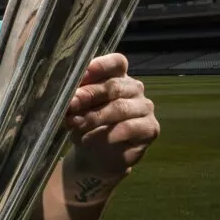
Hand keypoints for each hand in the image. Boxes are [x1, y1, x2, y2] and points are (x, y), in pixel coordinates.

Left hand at [63, 53, 158, 178]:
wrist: (95, 156)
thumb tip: (69, 99)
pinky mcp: (150, 128)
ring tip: (76, 123)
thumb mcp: (77, 110)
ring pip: (120, 108)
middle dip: (90, 94)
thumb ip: (76, 101)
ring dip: (96, 116)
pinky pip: (129, 128)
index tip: (82, 74)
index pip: (115, 63)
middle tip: (72, 103)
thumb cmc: (86, 124)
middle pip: (114, 86)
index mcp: (117, 76)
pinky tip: (92, 138)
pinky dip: (108, 133)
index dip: (100, 66)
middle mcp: (133, 88)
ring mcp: (144, 107)